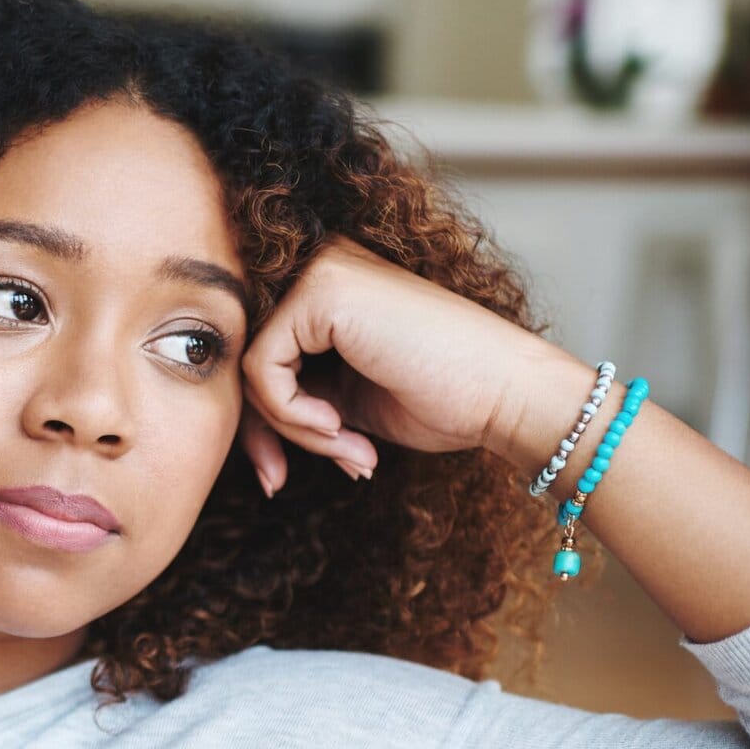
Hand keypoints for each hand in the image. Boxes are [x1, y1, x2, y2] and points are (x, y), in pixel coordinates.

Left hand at [238, 237, 578, 492]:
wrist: (507, 395)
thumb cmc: (443, 399)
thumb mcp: (344, 403)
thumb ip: (292, 401)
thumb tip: (242, 440)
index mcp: (326, 289)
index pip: (257, 357)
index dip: (259, 424)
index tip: (274, 474)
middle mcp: (318, 268)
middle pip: (244, 361)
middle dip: (261, 433)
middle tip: (279, 480)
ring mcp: (319, 273)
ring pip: (250, 368)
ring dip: (289, 429)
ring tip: (345, 448)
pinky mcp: (320, 293)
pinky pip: (261, 369)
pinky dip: (291, 415)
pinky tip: (340, 427)